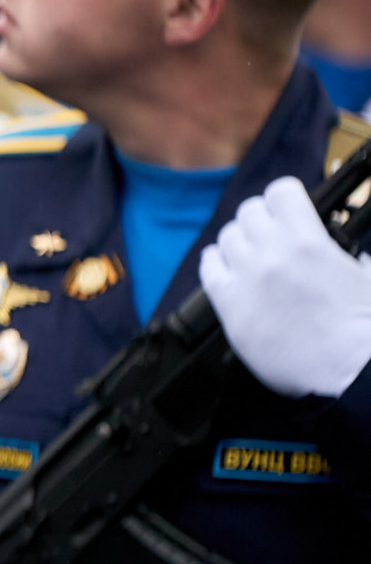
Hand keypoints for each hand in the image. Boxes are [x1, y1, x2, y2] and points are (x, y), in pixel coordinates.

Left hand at [199, 176, 370, 397]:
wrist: (349, 371)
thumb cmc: (363, 329)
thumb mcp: (366, 276)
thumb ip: (346, 253)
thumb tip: (339, 249)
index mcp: (308, 240)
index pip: (280, 192)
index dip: (285, 199)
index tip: (288, 209)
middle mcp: (271, 254)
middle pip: (249, 212)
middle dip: (262, 220)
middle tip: (271, 235)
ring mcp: (247, 279)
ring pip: (226, 238)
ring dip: (239, 242)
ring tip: (252, 255)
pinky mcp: (230, 307)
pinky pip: (208, 269)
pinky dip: (215, 263)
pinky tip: (227, 269)